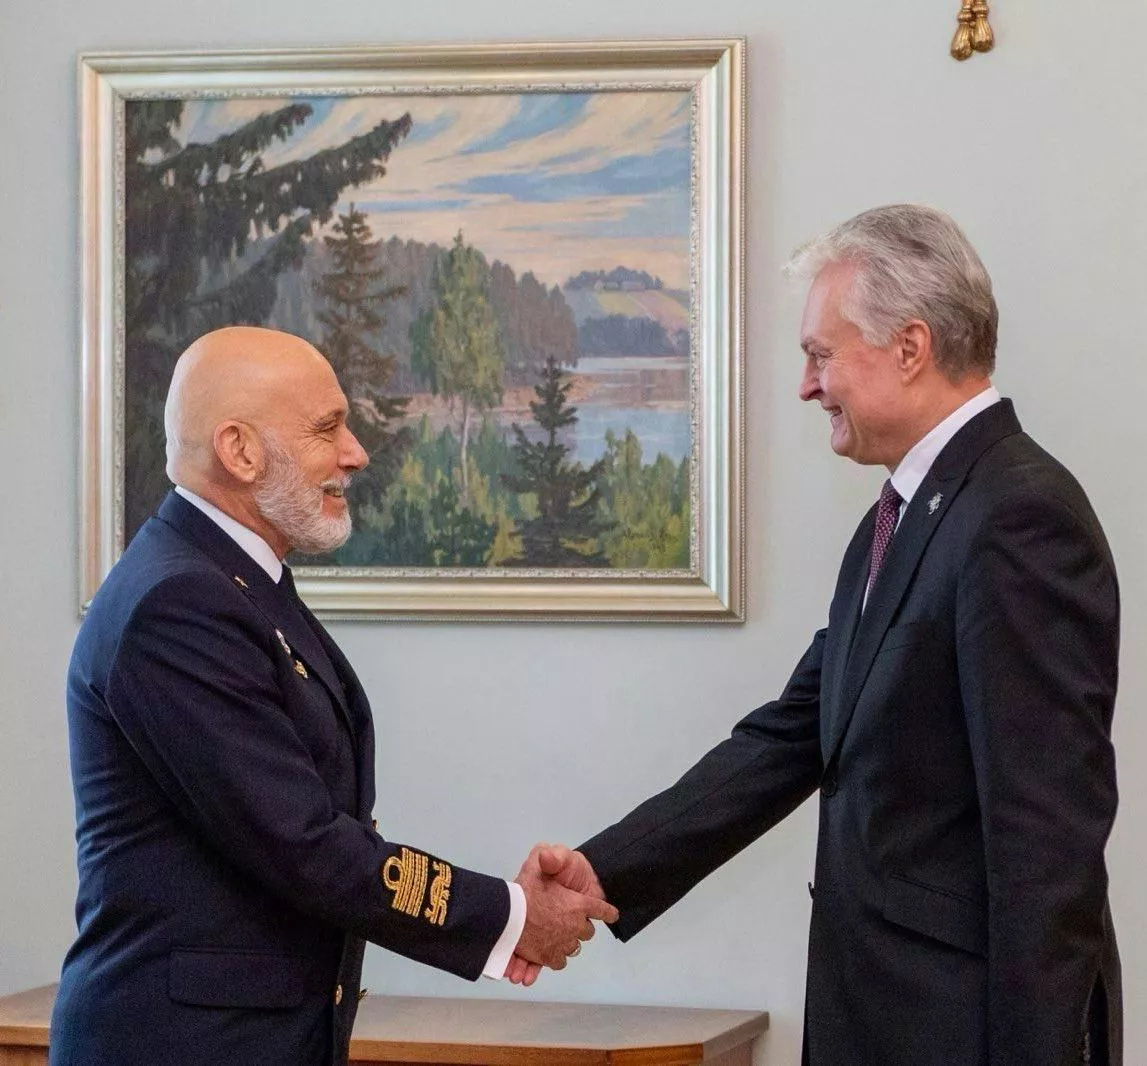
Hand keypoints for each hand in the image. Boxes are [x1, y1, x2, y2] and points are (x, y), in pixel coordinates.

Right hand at [507, 845, 611, 985]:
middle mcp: (575, 925)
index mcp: (578, 904)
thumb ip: (548, 856)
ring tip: (556, 937)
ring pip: (573, 947)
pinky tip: (548, 951)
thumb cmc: (524, 889)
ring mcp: (563, 944)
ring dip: (567, 942)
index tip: (612, 915)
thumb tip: (549, 855)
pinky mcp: (549, 958)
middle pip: (587, 931)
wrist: (508, 916)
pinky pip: (560, 961)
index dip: (607, 912)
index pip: (601, 909)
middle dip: (580, 927)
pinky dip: (555, 957)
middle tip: (568, 922)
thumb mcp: (535, 863)